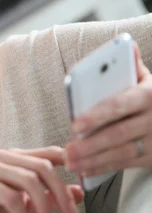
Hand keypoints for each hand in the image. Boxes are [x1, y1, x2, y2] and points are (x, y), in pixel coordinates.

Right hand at [0, 147, 81, 212]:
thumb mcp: (27, 207)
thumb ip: (49, 198)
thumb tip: (79, 193)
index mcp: (16, 157)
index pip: (50, 152)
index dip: (70, 163)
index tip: (85, 182)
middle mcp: (4, 157)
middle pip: (43, 166)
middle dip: (61, 191)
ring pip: (29, 180)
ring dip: (44, 206)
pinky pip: (10, 196)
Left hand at [65, 44, 151, 176]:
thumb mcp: (148, 79)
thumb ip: (133, 65)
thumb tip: (126, 44)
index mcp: (149, 95)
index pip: (119, 105)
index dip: (97, 115)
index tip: (76, 124)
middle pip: (117, 134)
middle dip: (90, 144)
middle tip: (68, 150)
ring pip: (120, 152)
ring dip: (93, 159)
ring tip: (71, 161)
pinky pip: (124, 163)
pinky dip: (103, 167)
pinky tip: (85, 169)